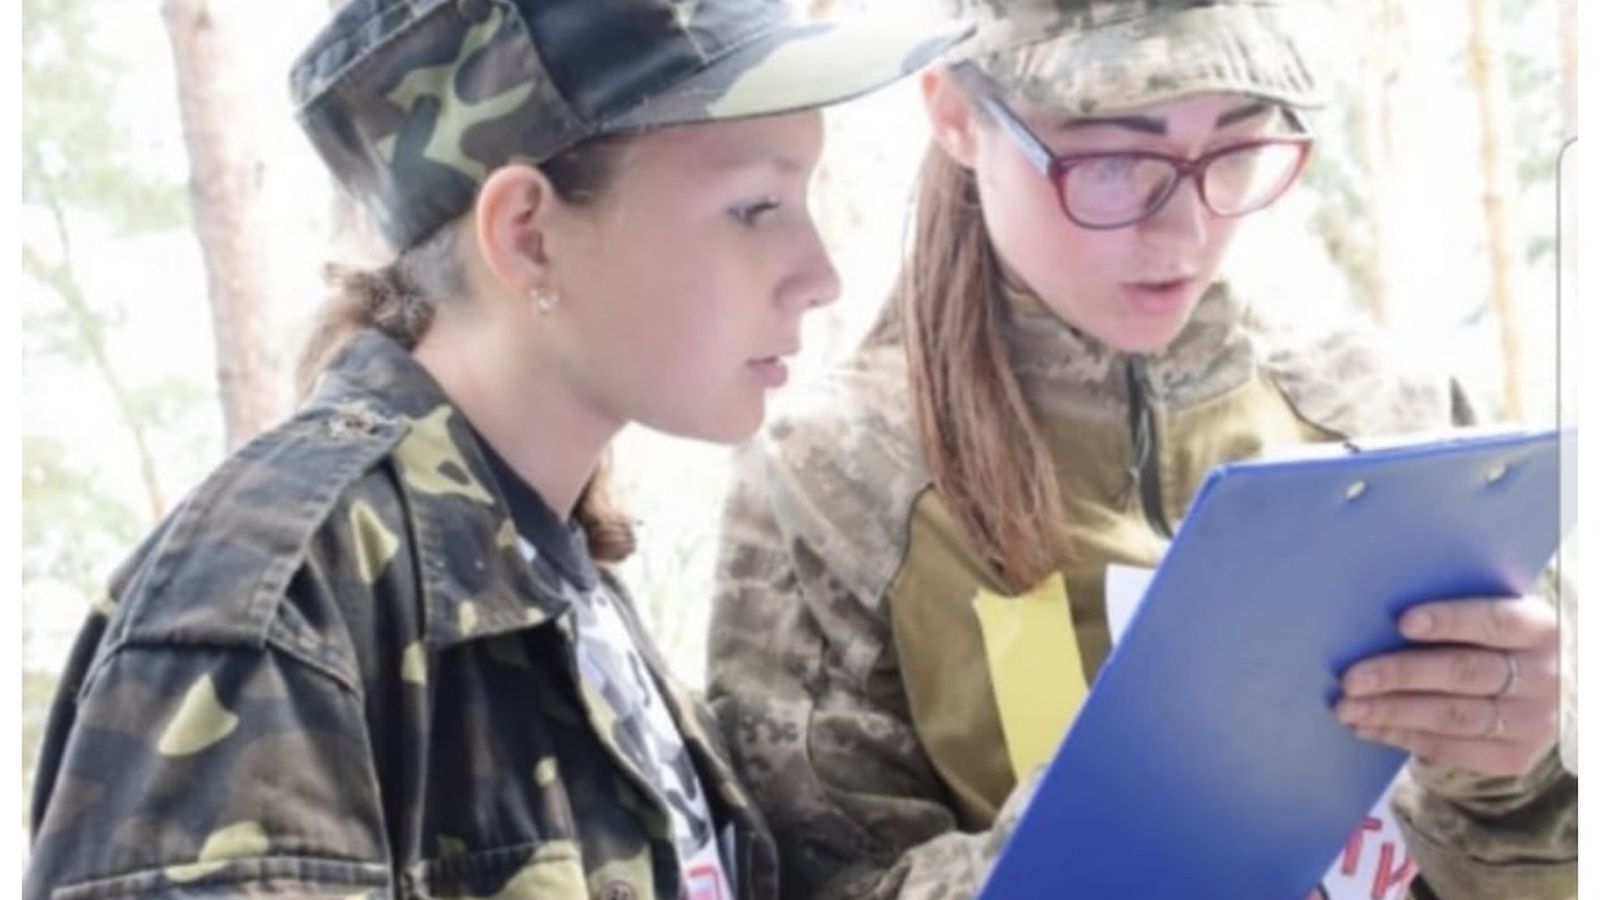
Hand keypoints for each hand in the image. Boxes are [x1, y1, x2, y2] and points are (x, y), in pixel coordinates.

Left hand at [1334, 595, 1558, 776]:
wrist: (1538, 690)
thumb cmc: (1494, 640)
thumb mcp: (1492, 618)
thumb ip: (1454, 611)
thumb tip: (1377, 610)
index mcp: (1541, 628)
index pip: (1496, 621)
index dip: (1451, 621)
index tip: (1402, 622)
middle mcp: (1546, 677)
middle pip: (1466, 673)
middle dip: (1401, 675)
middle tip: (1351, 678)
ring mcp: (1534, 721)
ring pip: (1454, 717)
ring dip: (1393, 713)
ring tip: (1348, 708)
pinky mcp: (1515, 756)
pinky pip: (1452, 750)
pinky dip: (1403, 737)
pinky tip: (1368, 728)